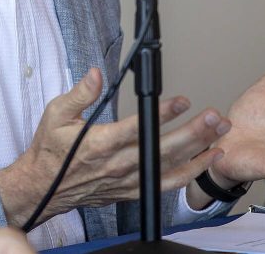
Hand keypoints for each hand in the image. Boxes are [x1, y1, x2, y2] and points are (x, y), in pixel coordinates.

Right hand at [0, 68, 230, 225]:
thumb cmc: (51, 150)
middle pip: (162, 149)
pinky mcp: (133, 190)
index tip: (181, 101)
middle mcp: (117, 165)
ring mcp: (127, 180)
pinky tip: (207, 159)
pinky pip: (167, 184)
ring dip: (198, 151)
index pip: (136, 128)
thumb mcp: (55, 114)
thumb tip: (95, 74)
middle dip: (192, 132)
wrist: (44, 187)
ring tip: (220, 133)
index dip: (161, 115)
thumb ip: (79, 94)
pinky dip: (190, 173)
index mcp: (99, 144)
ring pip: (170, 167)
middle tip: (214, 116)